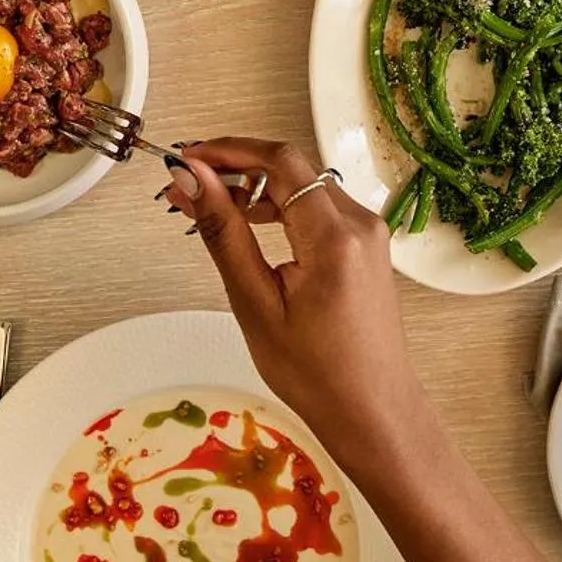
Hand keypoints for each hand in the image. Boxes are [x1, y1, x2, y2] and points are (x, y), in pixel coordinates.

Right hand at [164, 139, 431, 468]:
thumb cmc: (317, 375)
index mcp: (335, 237)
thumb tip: (193, 179)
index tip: (187, 159)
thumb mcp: (255, 304)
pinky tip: (250, 226)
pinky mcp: (366, 247)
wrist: (374, 412)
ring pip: (303, 186)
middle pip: (291, 168)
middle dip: (236, 168)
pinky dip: (280, 208)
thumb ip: (224, 233)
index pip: (280, 160)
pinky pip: (318, 208)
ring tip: (211, 210)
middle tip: (187, 189)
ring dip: (256, 188)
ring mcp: (368, 234)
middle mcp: (360, 224)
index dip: (228, 150)